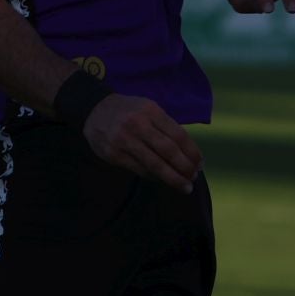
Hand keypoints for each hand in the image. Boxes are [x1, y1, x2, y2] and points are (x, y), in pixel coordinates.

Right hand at [82, 94, 202, 193]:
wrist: (94, 109)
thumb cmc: (129, 111)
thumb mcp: (148, 109)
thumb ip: (165, 127)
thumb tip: (188, 153)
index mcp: (151, 111)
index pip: (178, 135)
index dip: (192, 152)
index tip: (200, 164)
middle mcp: (138, 124)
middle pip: (168, 151)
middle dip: (185, 168)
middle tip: (194, 178)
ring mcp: (125, 140)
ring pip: (154, 164)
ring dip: (172, 178)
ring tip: (184, 186)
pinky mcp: (114, 154)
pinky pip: (139, 169)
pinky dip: (154, 177)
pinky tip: (162, 180)